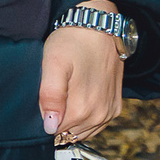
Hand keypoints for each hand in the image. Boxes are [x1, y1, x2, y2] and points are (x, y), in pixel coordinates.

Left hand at [39, 0, 125, 141]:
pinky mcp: (115, 107)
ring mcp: (110, 112)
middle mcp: (99, 116)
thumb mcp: (52, 64)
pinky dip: (84, 117)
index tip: (43, 98)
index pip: (53, 131)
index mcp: (83, 109)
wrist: (99, 27)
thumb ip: (50, 96)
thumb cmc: (72, 42)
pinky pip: (95, 124)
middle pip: (68, 132)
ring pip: (81, 130)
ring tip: (66, 93)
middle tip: (54, 92)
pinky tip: (77, 97)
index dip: (44, 117)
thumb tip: (50, 127)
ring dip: (71, 118)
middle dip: (57, 119)